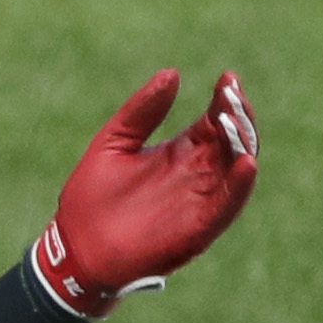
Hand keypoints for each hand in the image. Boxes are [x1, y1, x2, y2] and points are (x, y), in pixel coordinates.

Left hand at [25, 69, 258, 320]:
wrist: (75, 248)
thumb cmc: (91, 198)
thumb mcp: (114, 142)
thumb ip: (143, 112)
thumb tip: (172, 73)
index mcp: (180, 153)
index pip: (214, 122)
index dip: (225, 100)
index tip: (228, 79)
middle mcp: (197, 176)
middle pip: (233, 142)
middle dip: (238, 117)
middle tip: (233, 94)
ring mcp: (200, 202)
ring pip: (236, 170)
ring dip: (243, 145)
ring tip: (236, 120)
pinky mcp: (198, 229)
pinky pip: (228, 206)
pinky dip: (240, 186)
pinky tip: (246, 162)